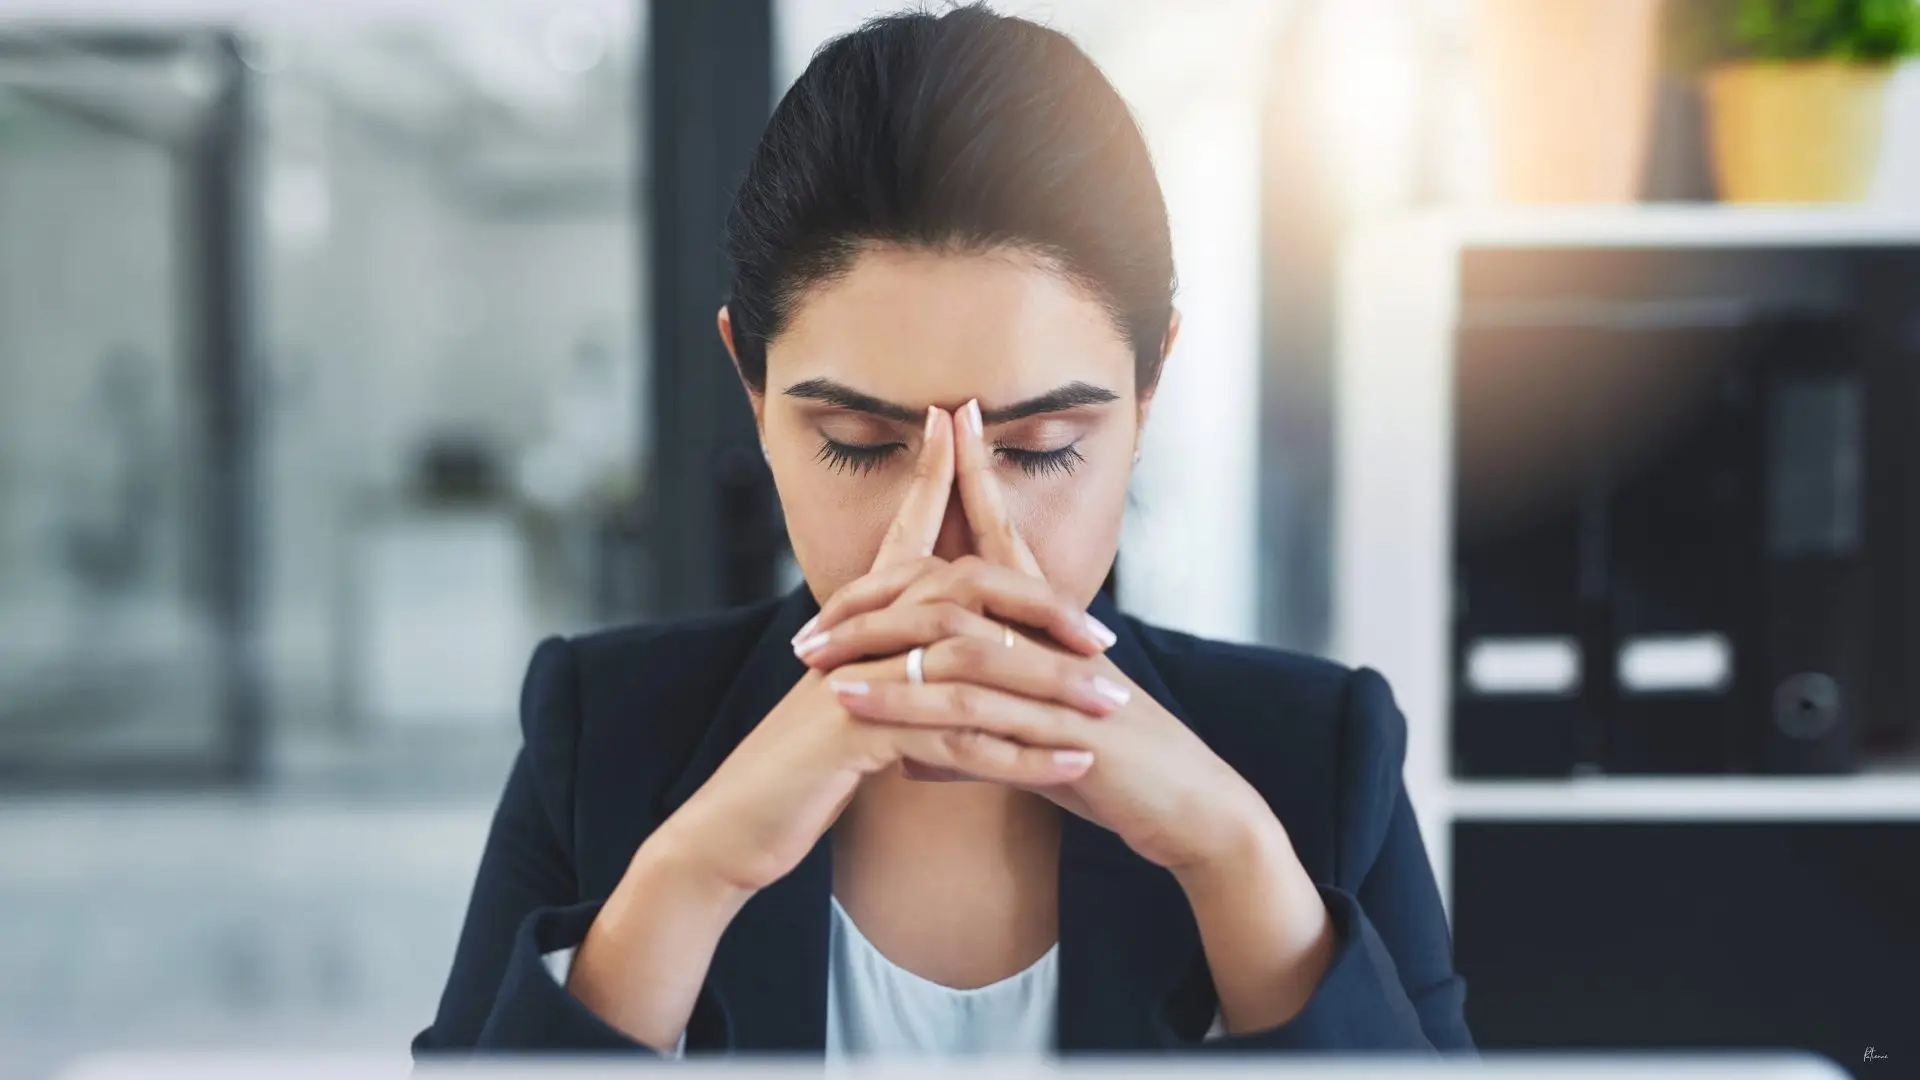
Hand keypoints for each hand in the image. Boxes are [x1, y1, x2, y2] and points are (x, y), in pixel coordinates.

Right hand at [653, 406, 1096, 895]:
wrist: (732, 828)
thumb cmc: (797, 773)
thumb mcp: (850, 710)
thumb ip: (892, 674)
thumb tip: (937, 657)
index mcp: (855, 625)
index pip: (904, 538)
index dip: (932, 481)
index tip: (959, 426)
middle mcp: (856, 637)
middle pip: (962, 594)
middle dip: (1041, 612)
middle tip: (1106, 639)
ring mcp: (855, 678)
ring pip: (972, 665)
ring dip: (1050, 689)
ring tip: (1110, 707)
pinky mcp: (855, 731)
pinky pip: (956, 737)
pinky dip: (1022, 755)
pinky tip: (1073, 765)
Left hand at [804, 397, 1274, 872]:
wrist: (1188, 809)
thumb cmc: (1119, 775)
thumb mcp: (1035, 750)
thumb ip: (975, 741)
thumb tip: (914, 756)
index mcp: (1052, 629)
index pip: (1006, 540)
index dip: (979, 478)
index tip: (951, 419)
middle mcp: (1054, 638)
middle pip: (957, 583)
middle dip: (880, 592)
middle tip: (810, 619)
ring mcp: (1058, 675)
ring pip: (953, 641)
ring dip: (875, 648)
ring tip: (811, 661)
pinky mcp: (1060, 724)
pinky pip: (968, 705)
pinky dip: (905, 704)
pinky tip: (854, 707)